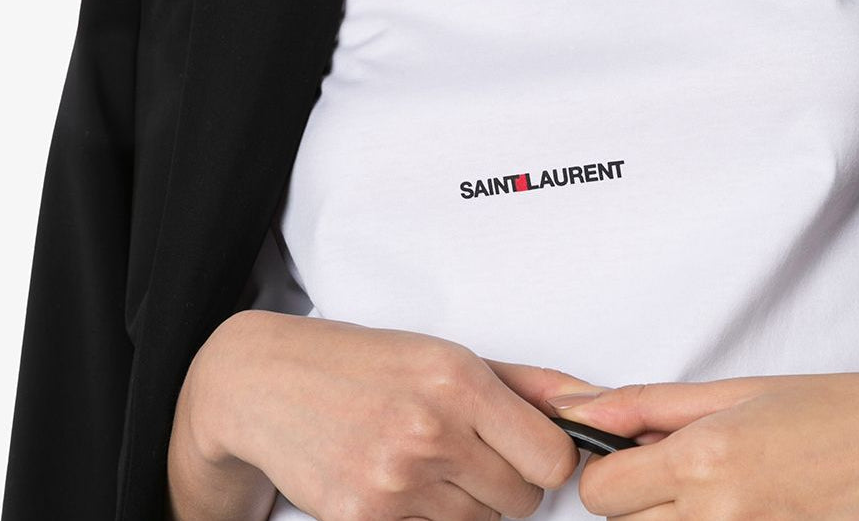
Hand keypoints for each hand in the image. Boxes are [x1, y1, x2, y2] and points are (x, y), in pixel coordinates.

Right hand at [188, 310, 587, 520]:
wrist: (266, 383)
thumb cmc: (360, 362)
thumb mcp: (444, 353)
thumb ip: (525, 384)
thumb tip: (592, 407)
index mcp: (458, 379)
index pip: (552, 457)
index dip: (545, 458)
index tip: (526, 447)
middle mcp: (431, 430)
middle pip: (522, 500)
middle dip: (506, 483)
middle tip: (467, 452)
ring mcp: (396, 482)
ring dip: (465, 505)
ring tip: (428, 463)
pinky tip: (398, 485)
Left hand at [541, 364, 858, 520]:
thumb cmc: (840, 412)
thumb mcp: (737, 391)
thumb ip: (649, 404)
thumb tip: (579, 406)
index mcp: (705, 459)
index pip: (600, 491)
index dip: (609, 471)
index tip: (634, 457)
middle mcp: (720, 518)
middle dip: (640, 500)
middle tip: (682, 471)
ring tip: (723, 490)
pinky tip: (748, 511)